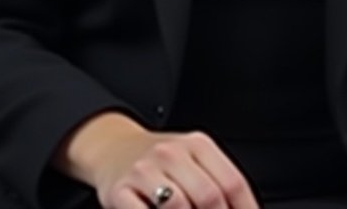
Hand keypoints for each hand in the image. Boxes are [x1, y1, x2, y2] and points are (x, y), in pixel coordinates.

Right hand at [55, 112, 258, 208]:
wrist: (114, 149)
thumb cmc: (161, 163)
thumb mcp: (192, 160)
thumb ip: (218, 184)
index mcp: (197, 144)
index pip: (233, 183)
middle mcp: (171, 153)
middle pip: (210, 196)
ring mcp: (145, 170)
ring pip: (180, 206)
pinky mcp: (119, 191)